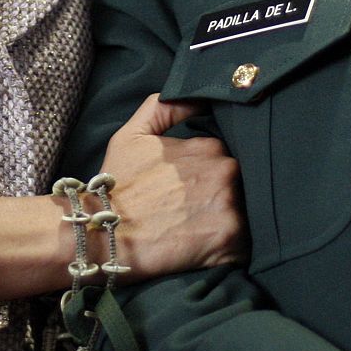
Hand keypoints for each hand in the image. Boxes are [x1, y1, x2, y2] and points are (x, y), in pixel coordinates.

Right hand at [99, 93, 246, 279]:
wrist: (106, 234)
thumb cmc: (118, 185)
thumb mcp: (133, 134)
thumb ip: (165, 108)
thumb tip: (199, 101)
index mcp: (210, 147)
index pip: (225, 159)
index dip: (208, 175)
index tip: (191, 189)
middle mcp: (225, 171)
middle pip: (239, 185)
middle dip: (222, 196)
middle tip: (195, 212)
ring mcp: (230, 206)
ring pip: (244, 213)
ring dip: (228, 220)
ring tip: (200, 231)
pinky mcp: (230, 239)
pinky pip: (244, 245)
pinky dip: (231, 248)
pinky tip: (208, 249)